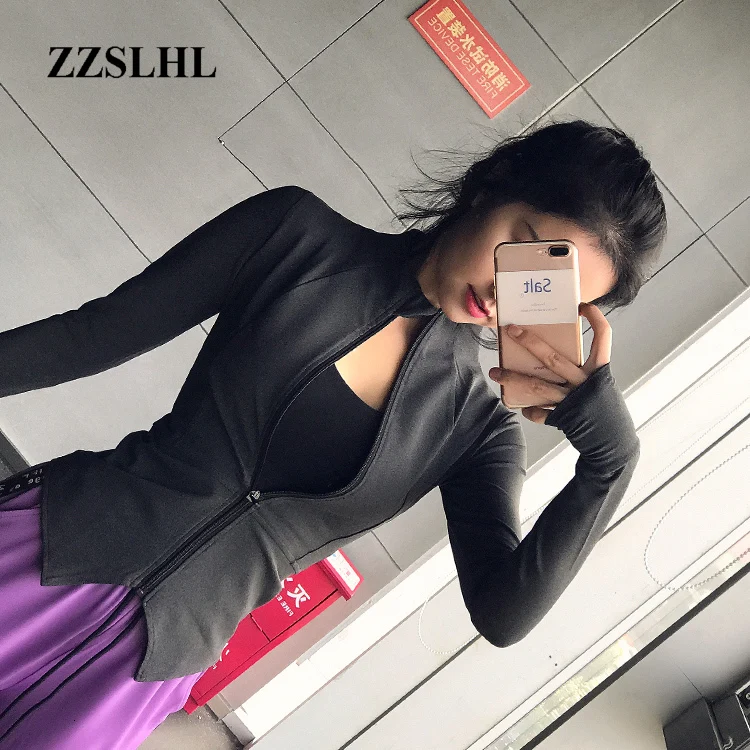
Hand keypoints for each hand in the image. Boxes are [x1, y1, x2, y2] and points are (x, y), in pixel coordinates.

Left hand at [488, 302, 611, 424]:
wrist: (613, 441)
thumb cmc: (604, 408)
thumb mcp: (600, 384)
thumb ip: (581, 371)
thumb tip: (551, 357)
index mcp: (600, 370)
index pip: (603, 336)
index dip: (595, 318)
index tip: (582, 306)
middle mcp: (585, 382)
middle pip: (553, 358)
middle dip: (530, 342)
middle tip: (511, 330)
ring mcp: (572, 400)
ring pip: (537, 386)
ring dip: (513, 378)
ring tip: (495, 373)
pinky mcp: (563, 417)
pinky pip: (540, 413)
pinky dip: (530, 410)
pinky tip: (524, 407)